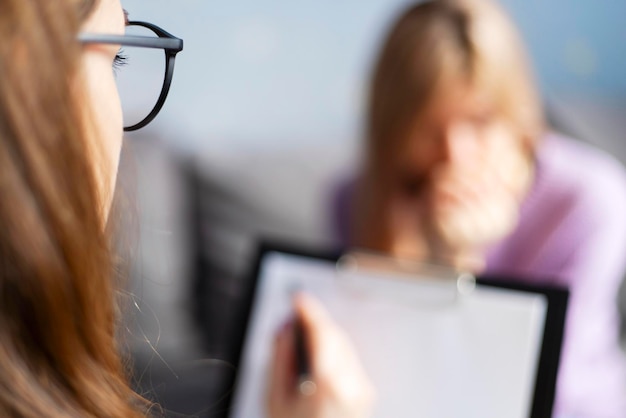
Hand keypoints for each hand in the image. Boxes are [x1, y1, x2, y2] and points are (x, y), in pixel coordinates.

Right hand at [267, 293, 374, 417]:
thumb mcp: (276, 398)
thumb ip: (281, 358)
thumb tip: (285, 329)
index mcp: (329, 384)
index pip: (322, 332)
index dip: (308, 311)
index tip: (298, 299)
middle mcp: (352, 384)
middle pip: (335, 336)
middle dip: (315, 322)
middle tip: (293, 316)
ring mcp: (362, 391)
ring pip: (344, 346)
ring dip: (324, 335)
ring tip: (300, 336)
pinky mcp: (364, 395)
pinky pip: (349, 360)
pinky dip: (332, 350)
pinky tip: (316, 355)